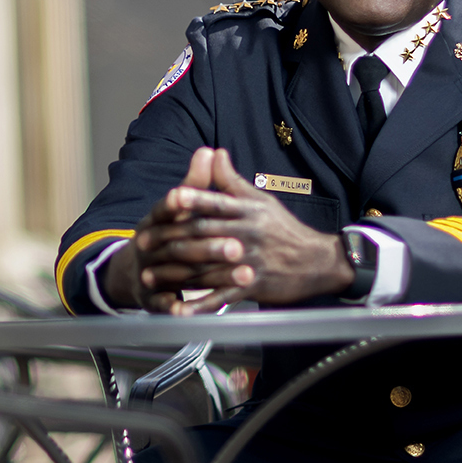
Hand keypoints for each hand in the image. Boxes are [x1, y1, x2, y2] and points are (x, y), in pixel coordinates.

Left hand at [101, 148, 353, 314]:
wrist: (318, 262)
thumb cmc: (284, 230)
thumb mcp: (260, 201)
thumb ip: (231, 180)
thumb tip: (214, 152)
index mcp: (247, 211)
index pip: (215, 203)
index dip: (191, 200)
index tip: (168, 200)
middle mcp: (247, 234)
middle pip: (203, 234)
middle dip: (170, 238)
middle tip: (143, 243)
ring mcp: (249, 262)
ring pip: (206, 266)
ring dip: (175, 273)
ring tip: (149, 276)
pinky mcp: (252, 286)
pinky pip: (222, 297)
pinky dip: (199, 305)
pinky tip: (179, 310)